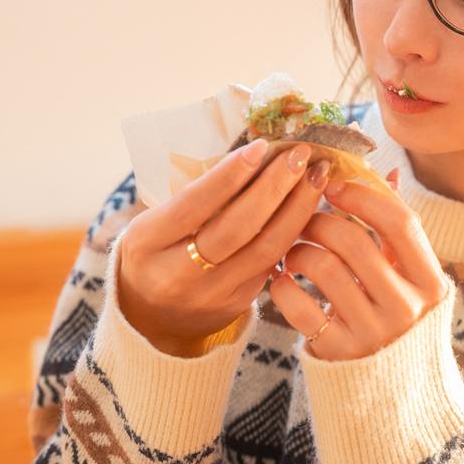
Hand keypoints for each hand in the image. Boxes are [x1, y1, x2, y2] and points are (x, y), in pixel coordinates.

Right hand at [116, 140, 331, 356]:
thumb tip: (254, 155)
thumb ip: (195, 197)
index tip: (261, 146)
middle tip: (300, 156)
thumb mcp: (155, 223)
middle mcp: (178, 274)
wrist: (152, 317)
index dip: (230, 175)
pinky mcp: (237, 304)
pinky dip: (292, 230)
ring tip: (315, 177)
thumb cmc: (156, 252)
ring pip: (265, 249)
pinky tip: (307, 206)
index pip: (195, 204)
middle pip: (237, 228)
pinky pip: (271, 263)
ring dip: (296, 209)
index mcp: (148, 242)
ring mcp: (211, 294)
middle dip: (274, 187)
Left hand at [267, 169, 450, 360]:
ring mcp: (373, 332)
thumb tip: (388, 173)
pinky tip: (282, 280)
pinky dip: (282, 286)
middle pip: (354, 241)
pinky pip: (298, 305)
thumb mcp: (408, 277)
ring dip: (298, 250)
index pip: (400, 222)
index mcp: (430, 282)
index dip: (363, 196)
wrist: (389, 389)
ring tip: (293, 251)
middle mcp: (406, 308)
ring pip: (323, 267)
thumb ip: (397, 230)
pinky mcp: (338, 352)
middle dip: (320, 221)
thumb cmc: (394, 317)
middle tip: (304, 219)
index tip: (333, 184)